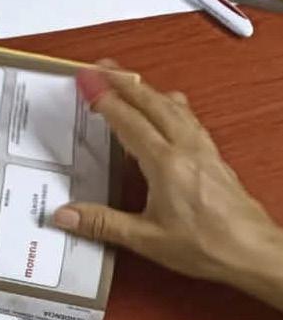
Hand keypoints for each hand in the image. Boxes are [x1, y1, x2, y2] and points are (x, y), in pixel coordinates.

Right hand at [53, 65, 282, 295]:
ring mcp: (203, 149)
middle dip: (122, 81)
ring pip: (171, 106)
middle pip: (150, 102)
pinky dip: (169, 104)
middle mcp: (186, 148)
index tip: (86, 80)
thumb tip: (67, 215)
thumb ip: (102, 224)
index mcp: (165, 163)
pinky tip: (168, 107)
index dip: (104, 98)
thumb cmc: (207, 245)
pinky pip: (188, 118)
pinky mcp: (213, 156)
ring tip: (128, 79)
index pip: (128, 120)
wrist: (251, 251)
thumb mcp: (146, 239)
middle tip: (100, 68)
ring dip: (146, 89)